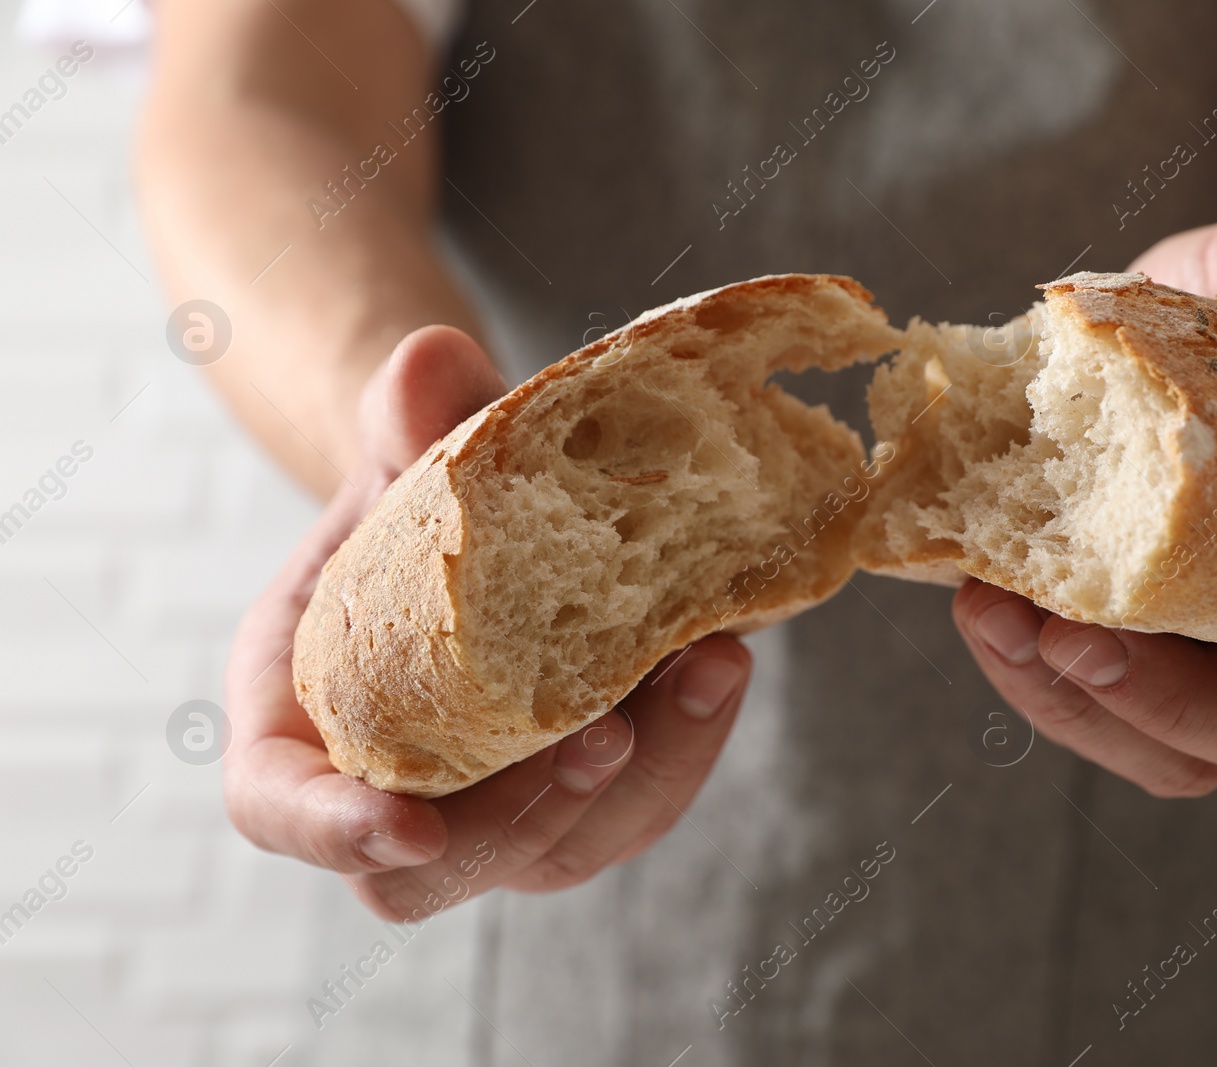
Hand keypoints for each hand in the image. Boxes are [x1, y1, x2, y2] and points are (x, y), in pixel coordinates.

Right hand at [223, 327, 751, 919]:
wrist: (486, 518)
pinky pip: (643, 796)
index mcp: (302, 716)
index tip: (407, 826)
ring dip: (650, 771)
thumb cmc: (415, 497)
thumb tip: (429, 360)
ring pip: (573, 842)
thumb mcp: (404, 449)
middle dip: (531, 812)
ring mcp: (504, 803)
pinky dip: (690, 735)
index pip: (281, 809)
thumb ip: (407, 417)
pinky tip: (725, 649)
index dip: (332, 831)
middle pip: (446, 864)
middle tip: (607, 732)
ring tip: (708, 662)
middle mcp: (401, 784)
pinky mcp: (591, 787)